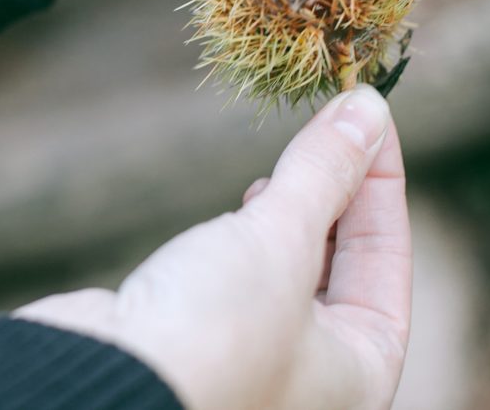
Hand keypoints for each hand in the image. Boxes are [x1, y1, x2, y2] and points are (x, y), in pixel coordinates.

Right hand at [16, 86, 411, 409]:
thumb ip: (326, 172)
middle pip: (345, 264)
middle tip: (328, 127)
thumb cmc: (210, 334)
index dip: (381, 177)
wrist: (99, 380)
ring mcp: (257, 361)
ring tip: (284, 168)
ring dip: (296, 212)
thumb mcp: (282, 239)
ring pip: (294, 268)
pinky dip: (255, 235)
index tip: (368, 112)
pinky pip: (249, 277)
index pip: (389, 257)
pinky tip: (249, 203)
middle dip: (338, 193)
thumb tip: (367, 109)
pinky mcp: (205, 340)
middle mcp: (316, 377)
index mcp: (360, 372)